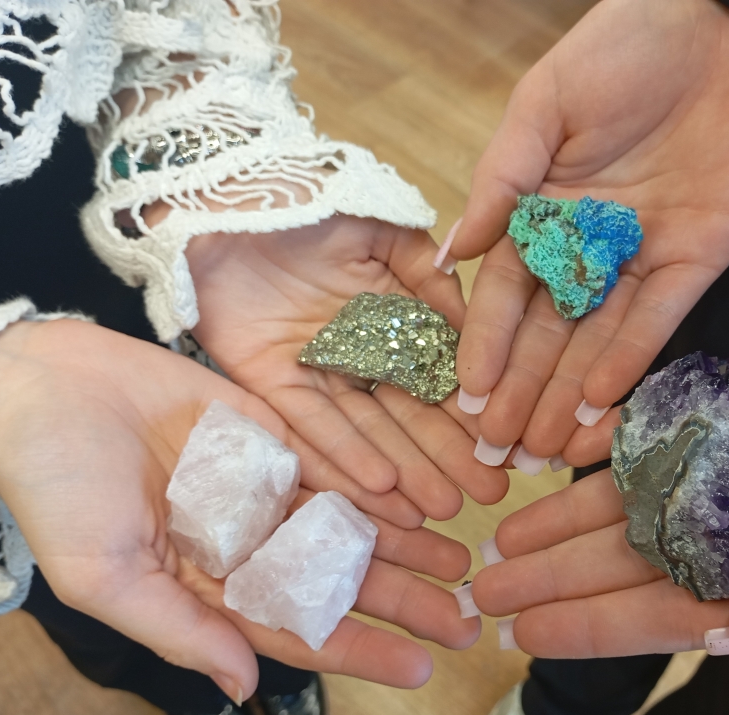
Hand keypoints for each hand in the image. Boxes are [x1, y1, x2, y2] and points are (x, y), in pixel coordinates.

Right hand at [0, 320, 478, 698]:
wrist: (45, 389)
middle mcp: (247, 539)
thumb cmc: (56, 488)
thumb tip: (244, 689)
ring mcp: (262, 485)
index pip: (300, 626)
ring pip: (347, 521)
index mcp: (211, 584)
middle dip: (404, 600)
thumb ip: (179, 631)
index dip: (361, 649)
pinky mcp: (269, 432)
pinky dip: (375, 482)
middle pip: (338, 577)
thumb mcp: (106, 576)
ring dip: (404, 544)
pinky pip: (332, 460)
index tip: (422, 665)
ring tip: (461, 562)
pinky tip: (421, 500)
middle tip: (467, 618)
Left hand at [183, 216, 509, 520]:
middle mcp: (355, 349)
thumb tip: (472, 327)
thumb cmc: (308, 197)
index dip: (468, 408)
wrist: (225, 193)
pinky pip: (309, 423)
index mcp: (388, 313)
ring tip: (443, 507)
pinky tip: (381, 487)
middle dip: (447, 455)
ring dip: (404, 469)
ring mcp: (313, 368)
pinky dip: (343, 454)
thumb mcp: (383, 228)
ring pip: (366, 427)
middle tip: (487, 491)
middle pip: (407, 412)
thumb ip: (428, 274)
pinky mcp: (267, 379)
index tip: (503, 443)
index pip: (435, 370)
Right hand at [450, 0, 728, 461]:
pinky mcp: (697, 258)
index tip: (466, 396)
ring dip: (569, 392)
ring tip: (543, 446)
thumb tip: (451, 250)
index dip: (485, 344)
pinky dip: (630, 360)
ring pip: (598, 338)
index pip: (504, 292)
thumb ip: (500, 182)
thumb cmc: (619, 47)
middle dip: (523, 388)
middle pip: (548, 330)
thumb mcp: (542, 108)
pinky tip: (599, 403)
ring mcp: (641, 256)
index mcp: (542, 212)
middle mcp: (588, 245)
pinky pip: (659, 319)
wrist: (720, 22)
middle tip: (499, 446)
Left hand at [471, 297, 728, 655]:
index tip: (524, 632)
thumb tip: (725, 634)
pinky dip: (621, 431)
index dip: (595, 623)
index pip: (669, 608)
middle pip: (634, 551)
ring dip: (569, 511)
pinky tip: (565, 447)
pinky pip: (676, 413)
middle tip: (483, 585)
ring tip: (503, 529)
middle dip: (558, 573)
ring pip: (641, 487)